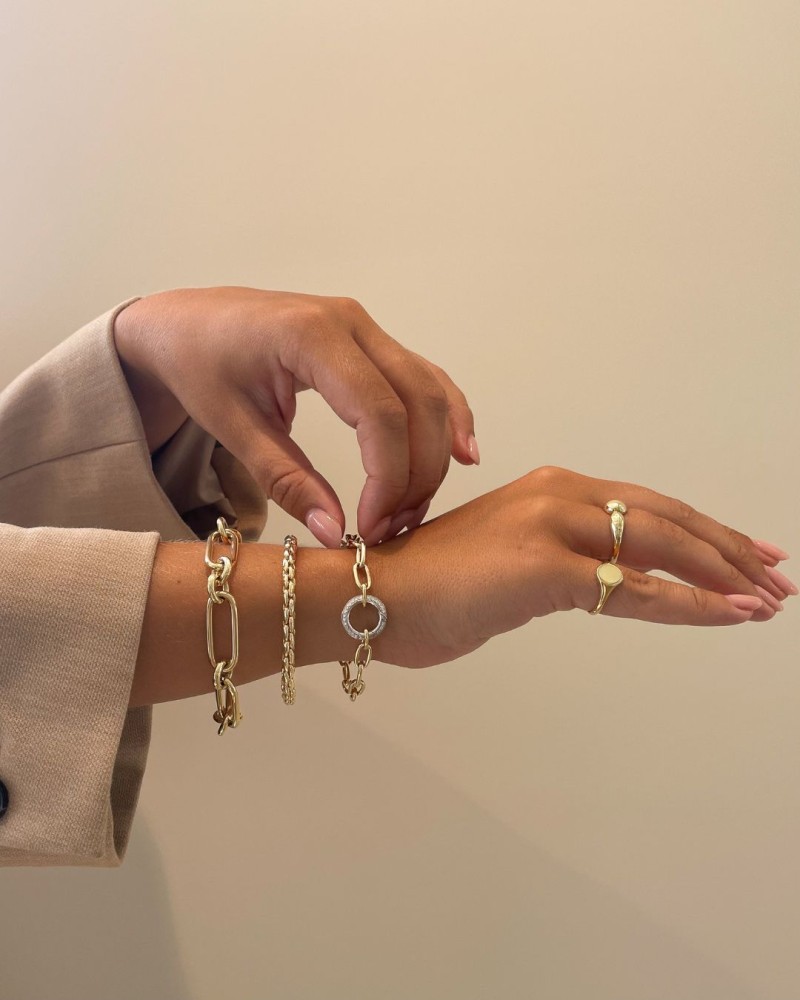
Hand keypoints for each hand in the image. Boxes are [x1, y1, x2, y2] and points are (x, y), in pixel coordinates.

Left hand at [113, 286, 477, 545]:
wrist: (189, 320)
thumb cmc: (200, 364)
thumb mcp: (232, 427)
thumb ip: (286, 479)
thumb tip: (335, 531)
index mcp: (311, 335)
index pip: (380, 412)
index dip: (387, 477)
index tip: (370, 527)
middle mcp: (351, 323)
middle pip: (419, 402)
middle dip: (417, 473)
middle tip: (392, 528)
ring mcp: (367, 328)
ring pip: (431, 391)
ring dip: (433, 455)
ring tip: (412, 510)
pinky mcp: (372, 342)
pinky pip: (424, 379)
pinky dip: (447, 418)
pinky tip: (463, 454)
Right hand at [368, 466, 795, 668]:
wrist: (367, 594)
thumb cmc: (426, 588)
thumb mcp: (507, 564)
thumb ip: (557, 563)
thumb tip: (599, 584)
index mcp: (550, 489)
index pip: (645, 506)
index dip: (701, 531)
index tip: (742, 554)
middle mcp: (557, 493)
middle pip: (665, 518)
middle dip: (727, 549)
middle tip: (774, 573)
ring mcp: (551, 525)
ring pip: (660, 545)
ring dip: (721, 576)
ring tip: (765, 598)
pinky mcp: (544, 567)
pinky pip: (634, 589)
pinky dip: (690, 605)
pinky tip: (729, 615)